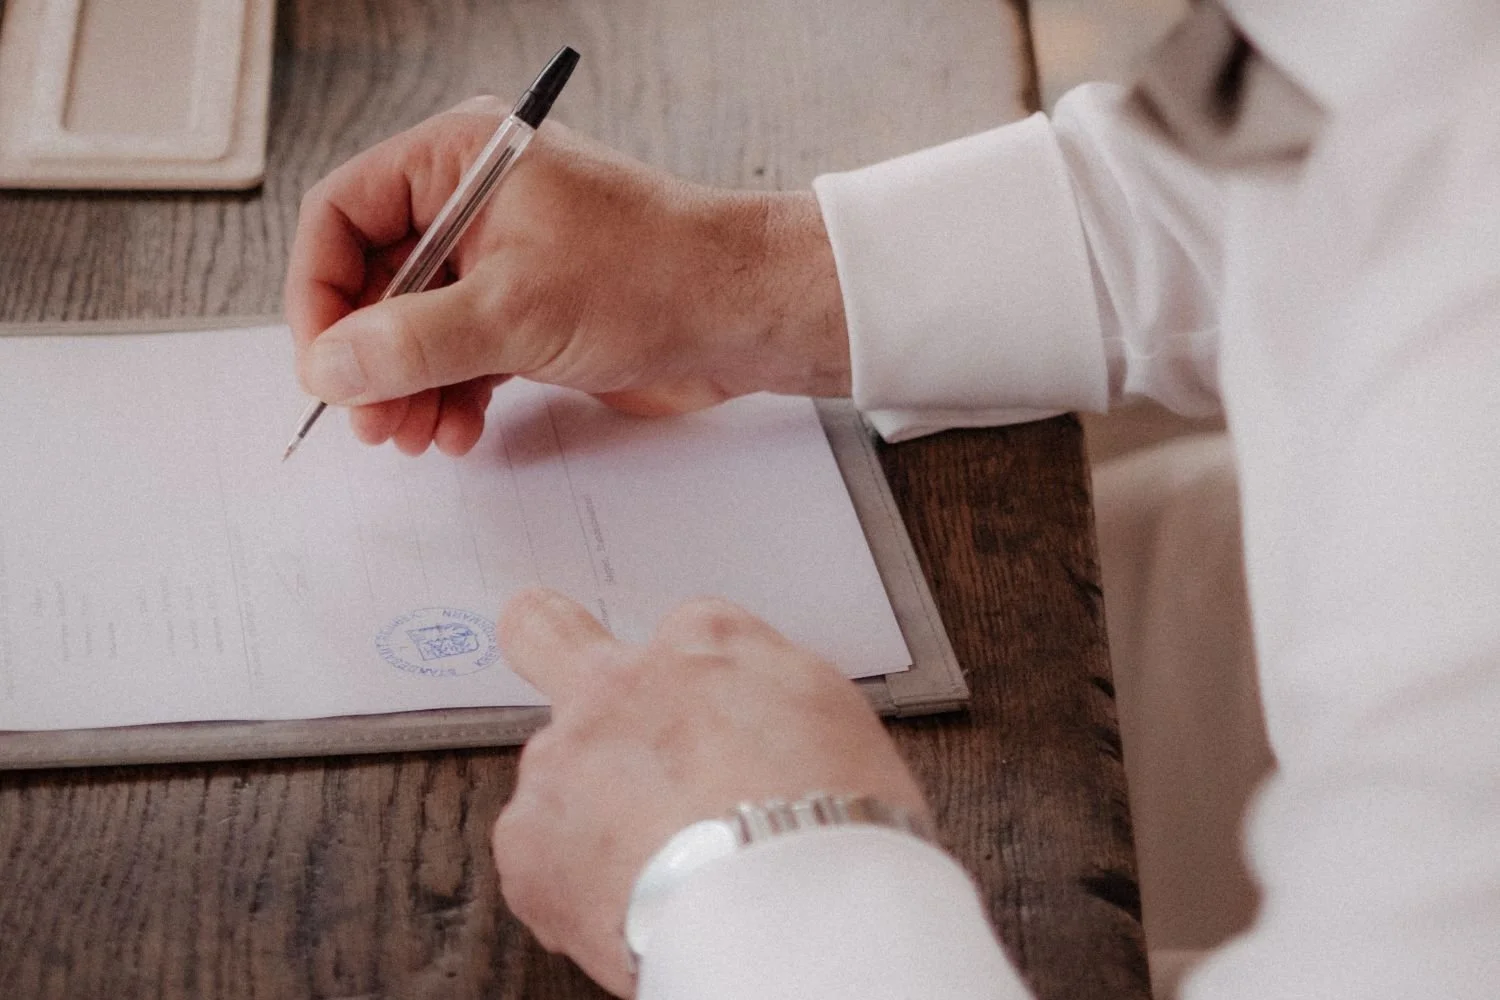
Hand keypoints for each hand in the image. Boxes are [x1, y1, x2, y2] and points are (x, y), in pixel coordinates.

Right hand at [284, 98, 848, 455]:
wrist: (747, 316)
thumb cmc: (655, 277)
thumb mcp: (514, 312)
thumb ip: (411, 342)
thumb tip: (329, 366)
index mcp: (461, 160)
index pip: (345, 213)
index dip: (321, 291)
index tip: (323, 364)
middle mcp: (476, 201)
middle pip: (377, 278)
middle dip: (369, 356)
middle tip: (370, 421)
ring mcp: (505, 259)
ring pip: (419, 325)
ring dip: (408, 387)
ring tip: (412, 436)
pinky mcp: (533, 311)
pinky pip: (464, 353)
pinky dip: (453, 395)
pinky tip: (457, 433)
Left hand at [490, 589, 928, 996]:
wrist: (787, 913)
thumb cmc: (833, 825)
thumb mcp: (838, 720)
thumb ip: (775, 699)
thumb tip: (761, 717)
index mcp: (708, 646)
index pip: (684, 632)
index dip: (694, 681)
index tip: (700, 711)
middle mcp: (623, 686)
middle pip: (549, 635)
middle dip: (544, 639)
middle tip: (541, 647)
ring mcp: (564, 759)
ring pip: (552, 769)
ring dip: (583, 808)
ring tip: (646, 873)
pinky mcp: (526, 841)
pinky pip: (535, 857)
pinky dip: (571, 885)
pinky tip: (624, 912)